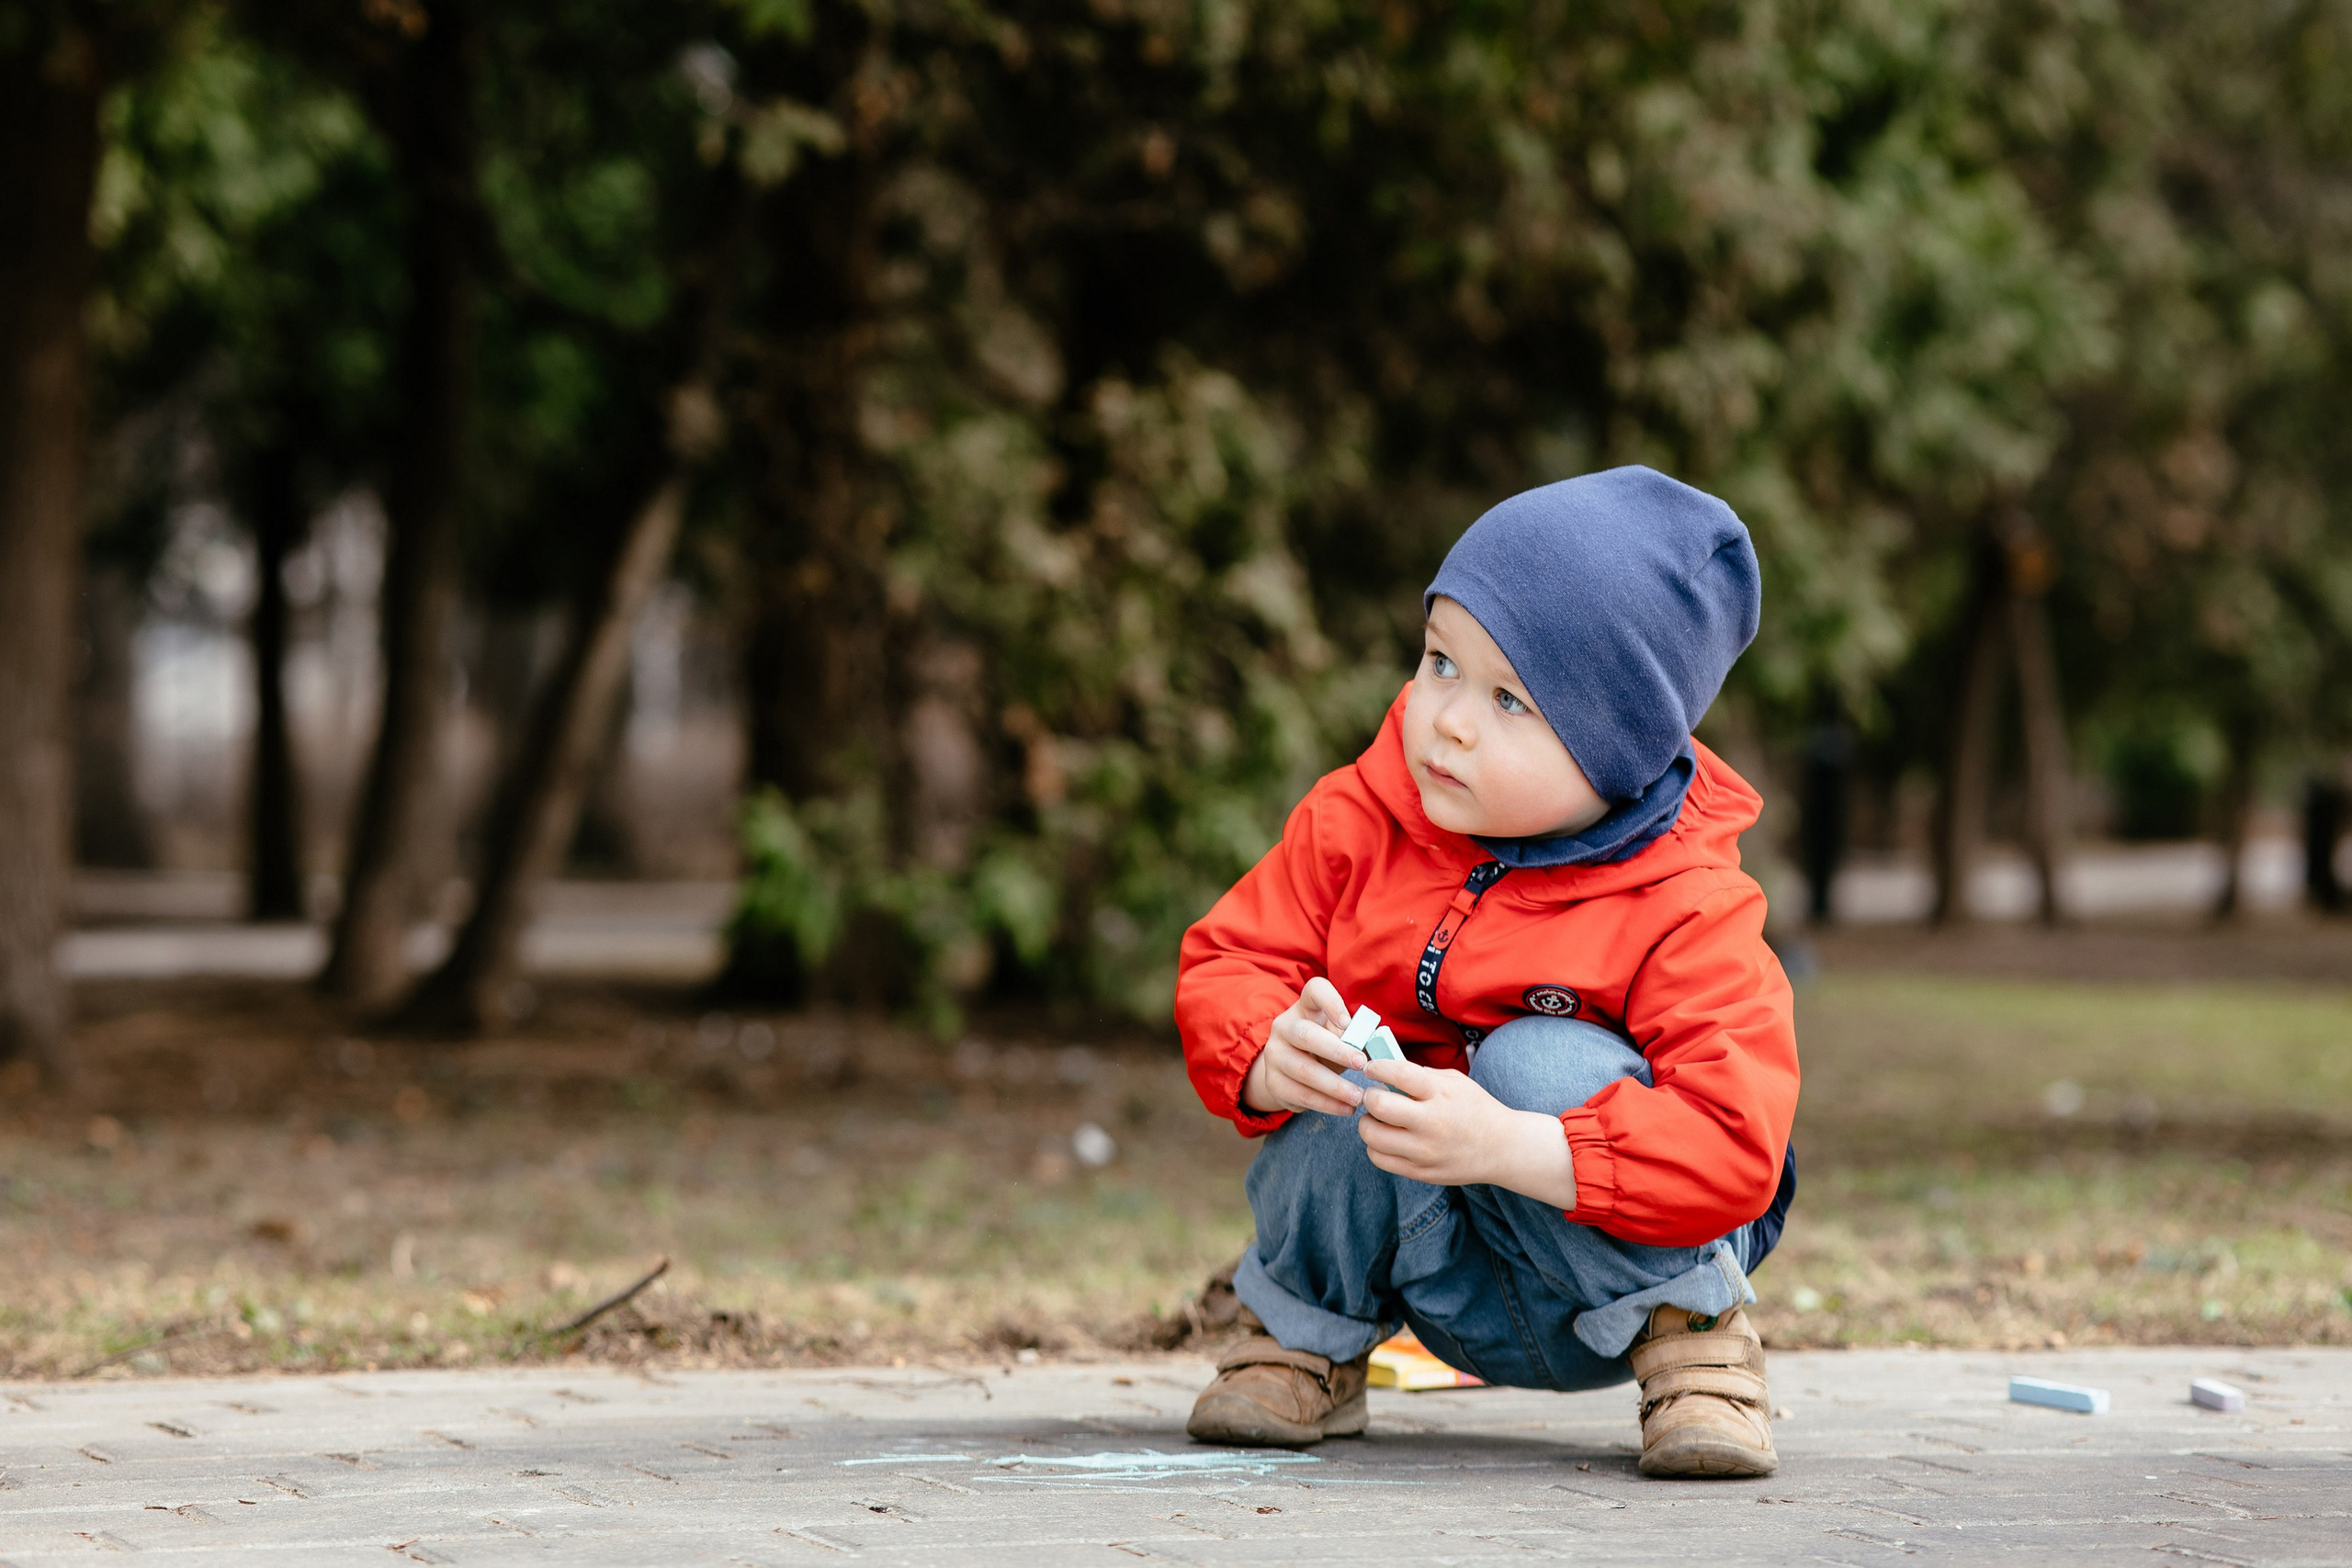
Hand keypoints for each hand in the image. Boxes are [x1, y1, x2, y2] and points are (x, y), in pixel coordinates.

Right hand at [1240, 977, 1365, 1115]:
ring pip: (1303, 1070)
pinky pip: (1300, 1095)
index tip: (1348, 1021)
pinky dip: (1326, 1104)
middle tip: (1361, 1064)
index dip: (1330, 1002)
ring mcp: (1274, 1055)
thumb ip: (1355, 1038)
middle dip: (1336, 1051)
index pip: (1314, 991)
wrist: (1289, 1070)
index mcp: (1304, 1008)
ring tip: (1359, 1096)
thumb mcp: (1337, 1037)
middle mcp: (1284, 1028)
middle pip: (1305, 1034)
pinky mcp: (1273, 1082)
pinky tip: (1346, 1108)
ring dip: (1334, 1086)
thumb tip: (1380, 1049)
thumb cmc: (1324, 1048)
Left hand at [1356, 1056, 1578, 1209]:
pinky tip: (1387, 1138)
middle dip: (1370, 1096)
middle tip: (1376, 1096)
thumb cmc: (1476, 1109)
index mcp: (1441, 1095)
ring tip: (1380, 1119)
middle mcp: (1431, 1124)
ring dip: (1369, 1122)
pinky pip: (1378, 1158)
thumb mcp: (1455, 1082)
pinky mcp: (1419, 1172)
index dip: (1377, 1067)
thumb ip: (1420, 1075)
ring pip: (1372, 1135)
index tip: (1371, 1068)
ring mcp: (1424, 1151)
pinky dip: (1376, 1145)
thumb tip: (1385, 1071)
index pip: (1399, 1074)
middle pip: (1379, 1106)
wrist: (1501, 1148)